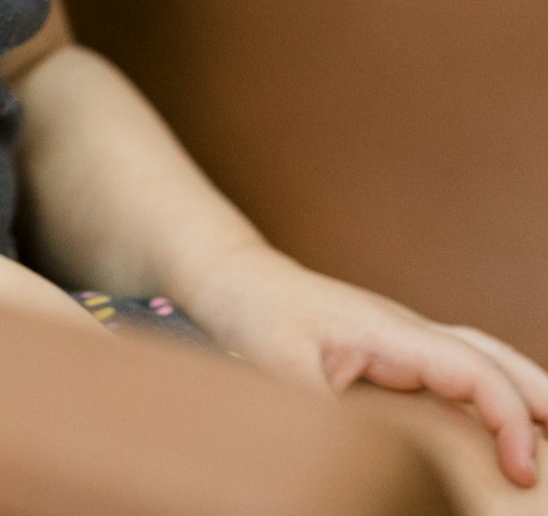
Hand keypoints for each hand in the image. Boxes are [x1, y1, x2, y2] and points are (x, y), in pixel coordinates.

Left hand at [186, 242, 547, 489]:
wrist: (235, 282)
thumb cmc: (259, 324)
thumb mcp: (287, 379)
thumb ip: (337, 416)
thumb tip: (383, 456)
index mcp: (391, 334)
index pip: (472, 369)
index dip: (508, 419)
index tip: (523, 471)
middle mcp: (408, 330)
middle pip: (494, 356)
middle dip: (540, 400)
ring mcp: (404, 337)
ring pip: (482, 356)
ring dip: (522, 393)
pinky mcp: (394, 350)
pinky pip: (459, 368)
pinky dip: (493, 392)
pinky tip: (501, 426)